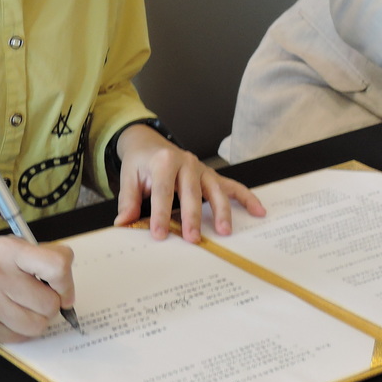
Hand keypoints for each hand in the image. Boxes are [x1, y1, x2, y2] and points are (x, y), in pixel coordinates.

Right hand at [0, 236, 76, 343]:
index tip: (63, 290)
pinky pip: (18, 338)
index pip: (57, 265)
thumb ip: (38, 258)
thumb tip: (67, 283)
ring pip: (37, 325)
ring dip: (34, 322)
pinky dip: (17, 332)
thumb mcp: (5, 249)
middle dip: (49, 306)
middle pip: (50, 303)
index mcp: (8, 250)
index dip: (66, 282)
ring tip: (19, 310)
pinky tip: (3, 319)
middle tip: (34, 300)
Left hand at [113, 124, 265, 241]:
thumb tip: (123, 223)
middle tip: (192, 238)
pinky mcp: (212, 176)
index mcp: (164, 161)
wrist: (150, 144)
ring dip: (221, 211)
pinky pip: (232, 186)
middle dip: (192, 216)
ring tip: (224, 231)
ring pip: (215, 190)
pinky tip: (258, 211)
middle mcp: (186, 163)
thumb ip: (128, 201)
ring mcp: (202, 169)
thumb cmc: (140, 163)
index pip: (163, 191)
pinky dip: (247, 198)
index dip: (160, 213)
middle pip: (191, 192)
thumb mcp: (129, 178)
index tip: (159, 234)